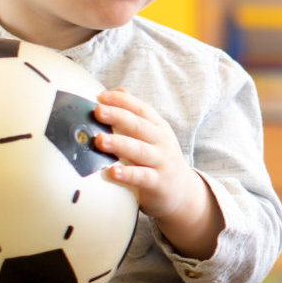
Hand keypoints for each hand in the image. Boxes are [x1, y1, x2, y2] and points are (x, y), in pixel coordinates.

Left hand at [92, 89, 199, 219]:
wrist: (183, 191)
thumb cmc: (160, 159)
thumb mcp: (153, 134)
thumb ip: (136, 115)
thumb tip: (117, 91)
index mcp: (158, 127)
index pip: (141, 109)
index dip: (122, 101)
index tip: (102, 96)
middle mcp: (161, 142)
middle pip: (139, 126)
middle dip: (118, 116)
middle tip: (98, 111)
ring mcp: (161, 162)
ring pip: (139, 150)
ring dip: (119, 144)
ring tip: (100, 140)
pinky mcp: (158, 183)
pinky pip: (142, 177)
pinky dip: (128, 174)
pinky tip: (112, 172)